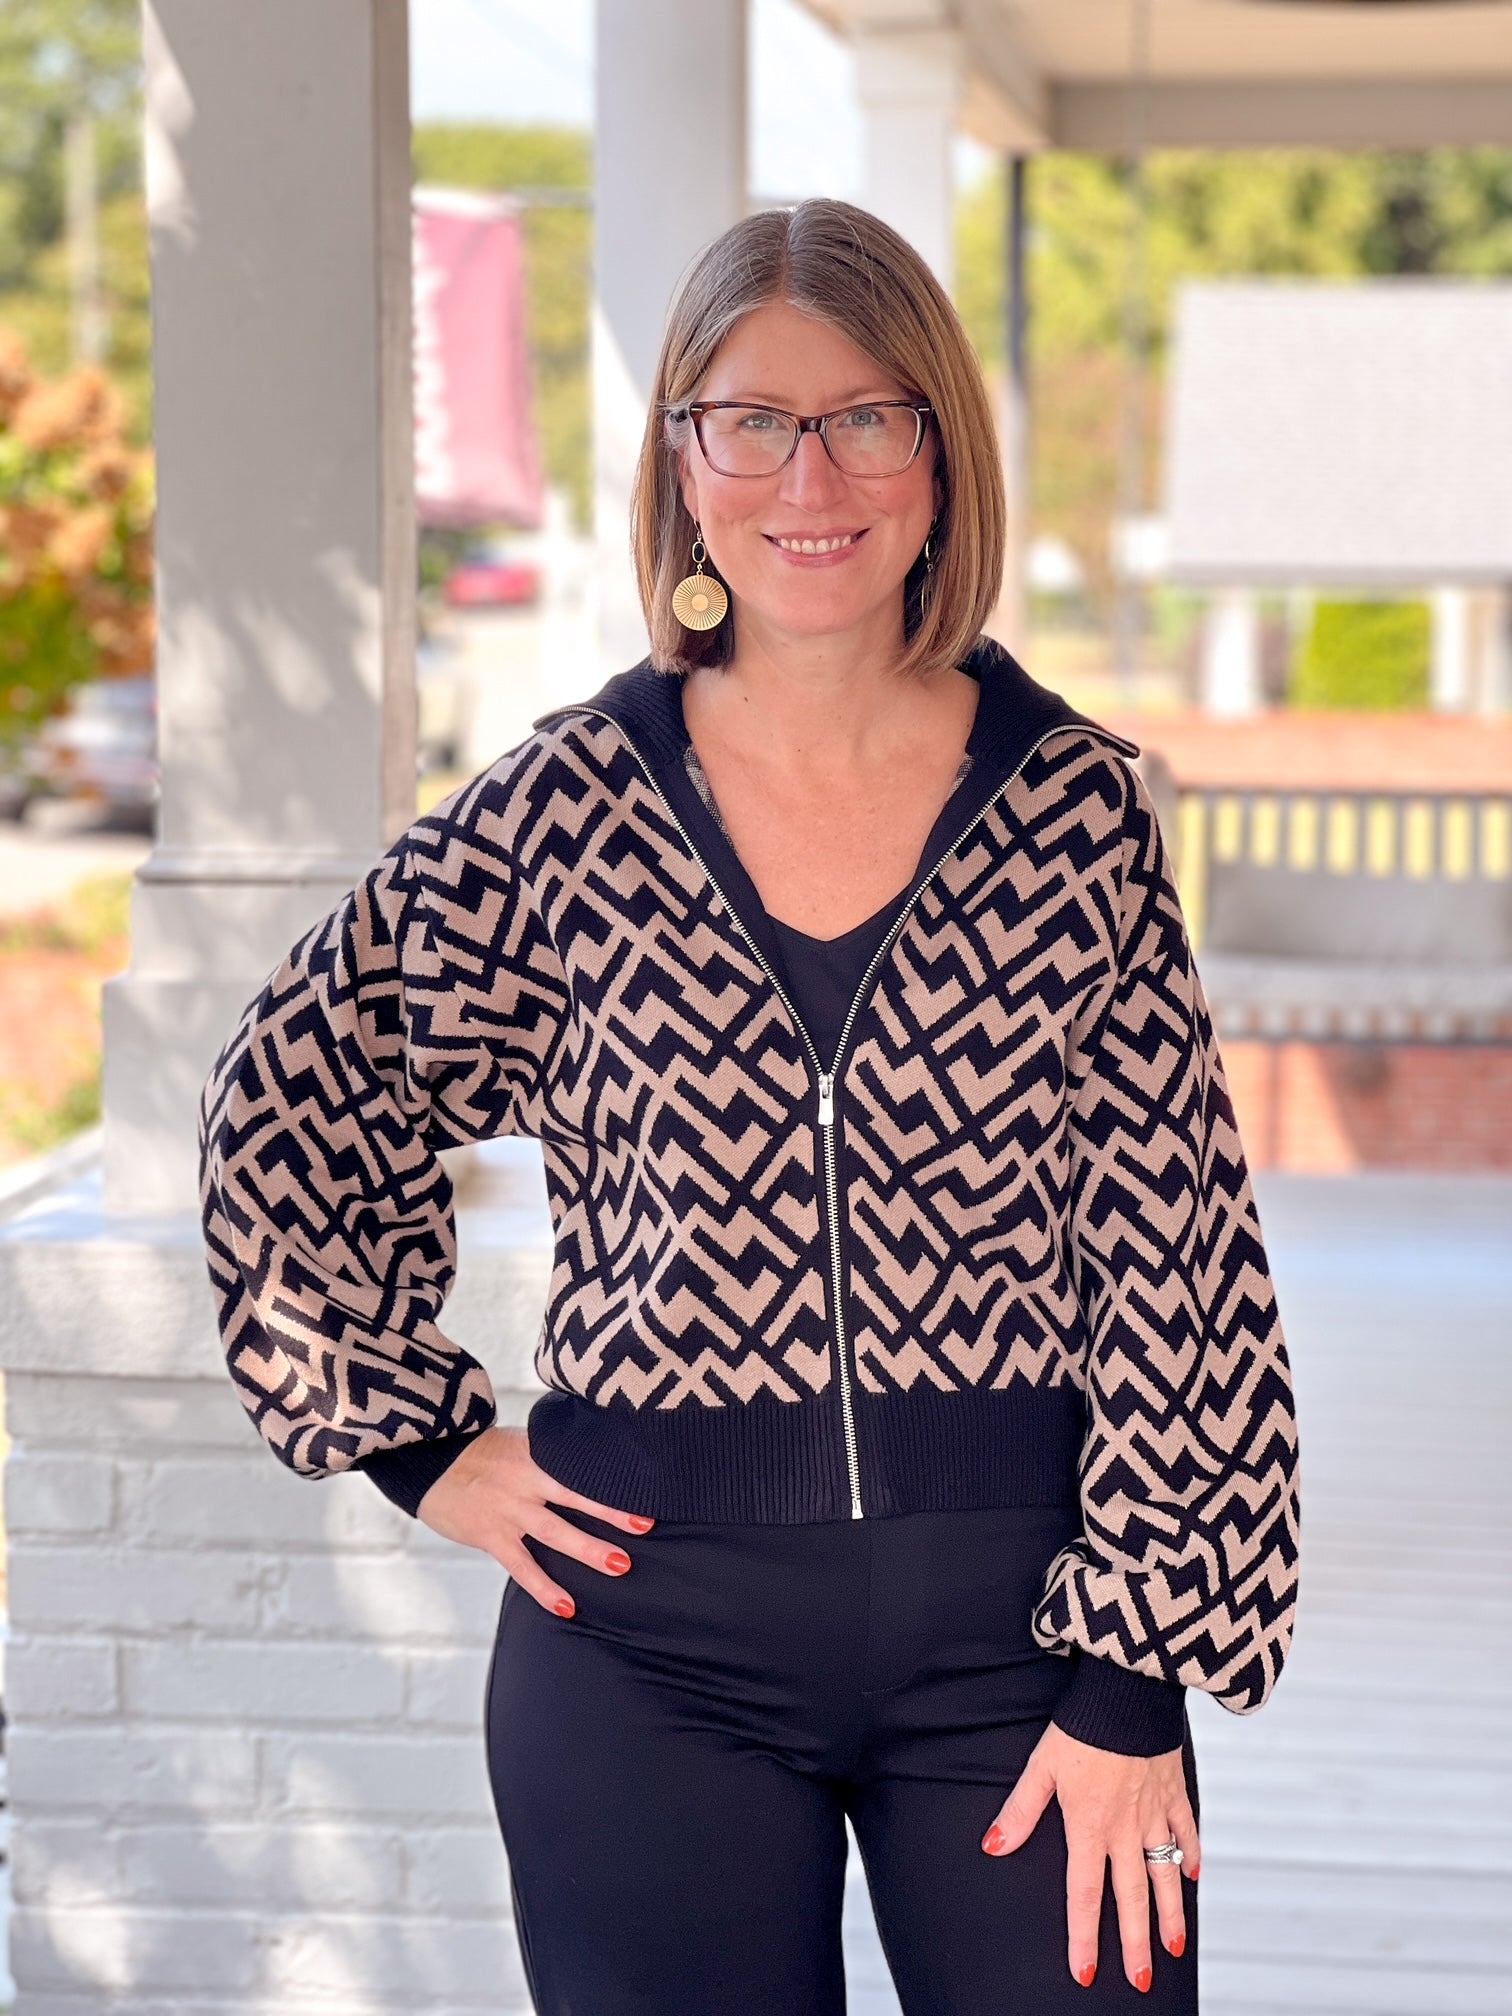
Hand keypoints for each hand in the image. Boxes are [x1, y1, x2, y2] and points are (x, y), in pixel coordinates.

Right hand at [415, 1425, 654, 1618]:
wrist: (428, 1460)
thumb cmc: (479, 1452)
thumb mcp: (518, 1442)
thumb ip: (549, 1456)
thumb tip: (588, 1465)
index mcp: (536, 1453)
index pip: (580, 1465)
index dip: (611, 1475)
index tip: (643, 1485)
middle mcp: (526, 1480)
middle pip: (575, 1496)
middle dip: (610, 1513)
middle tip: (644, 1527)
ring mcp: (508, 1510)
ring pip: (554, 1532)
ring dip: (587, 1549)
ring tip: (619, 1565)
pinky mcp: (491, 1536)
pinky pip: (522, 1566)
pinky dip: (544, 1588)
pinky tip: (567, 1606)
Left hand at [981, 1720, 1200, 1992]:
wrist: (1129, 1690)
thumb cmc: (1080, 1724)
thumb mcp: (1041, 1767)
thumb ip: (1020, 1810)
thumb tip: (994, 1846)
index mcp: (1090, 1827)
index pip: (1084, 1895)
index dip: (1084, 1937)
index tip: (1087, 1973)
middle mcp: (1126, 1829)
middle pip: (1131, 1898)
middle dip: (1135, 1944)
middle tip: (1141, 1980)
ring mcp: (1155, 1812)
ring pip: (1165, 1874)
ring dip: (1170, 1914)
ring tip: (1173, 1947)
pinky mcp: (1175, 1790)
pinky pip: (1187, 1829)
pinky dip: (1192, 1854)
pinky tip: (1194, 1875)